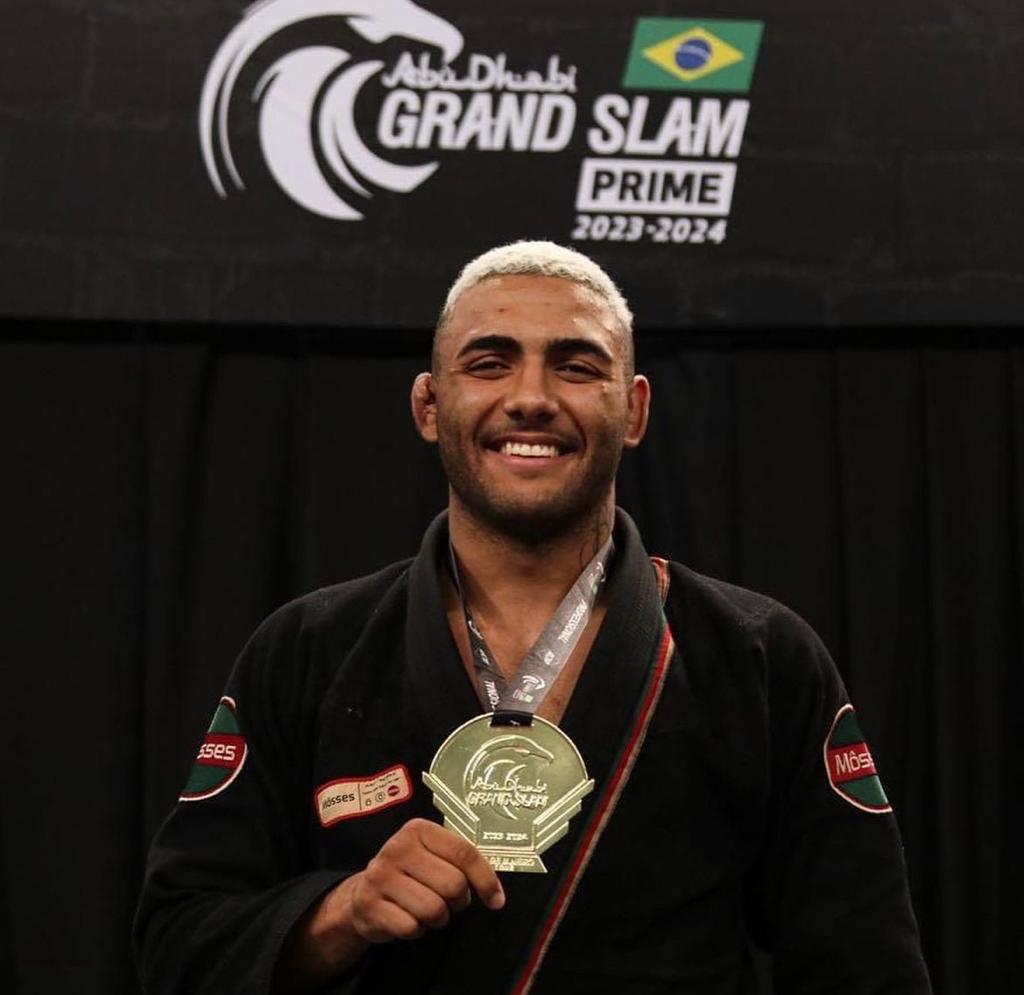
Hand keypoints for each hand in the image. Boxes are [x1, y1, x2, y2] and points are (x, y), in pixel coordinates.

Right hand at [276, 819, 504, 991]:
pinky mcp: (369, 904)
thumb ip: (459, 861)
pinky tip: (408, 919)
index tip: (496, 899)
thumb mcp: (432, 856)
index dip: (486, 879)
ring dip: (438, 918)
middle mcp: (397, 847)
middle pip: (452, 884)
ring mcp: (380, 875)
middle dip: (458, 901)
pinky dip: (417, 931)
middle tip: (450, 902)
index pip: (464, 852)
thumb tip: (495, 890)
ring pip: (433, 909)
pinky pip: (411, 927)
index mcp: (419, 830)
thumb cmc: (409, 874)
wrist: (363, 893)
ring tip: (428, 910)